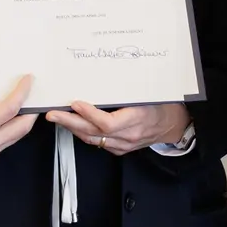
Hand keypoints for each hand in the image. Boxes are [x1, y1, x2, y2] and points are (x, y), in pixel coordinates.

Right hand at [0, 76, 39, 171]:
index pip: (9, 109)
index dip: (22, 93)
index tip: (28, 81)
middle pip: (23, 125)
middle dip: (32, 108)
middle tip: (34, 93)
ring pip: (19, 134)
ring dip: (26, 118)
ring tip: (27, 104)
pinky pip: (11, 140)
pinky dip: (16, 127)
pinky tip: (15, 117)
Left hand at [47, 102, 189, 155]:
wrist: (172, 125)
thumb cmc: (161, 105)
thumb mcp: (147, 93)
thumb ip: (126, 90)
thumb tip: (102, 77)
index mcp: (136, 119)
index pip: (107, 123)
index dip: (89, 114)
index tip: (76, 103)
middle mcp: (128, 135)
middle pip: (93, 132)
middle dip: (70, 122)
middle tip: (53, 113)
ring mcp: (123, 145)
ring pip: (92, 139)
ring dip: (73, 128)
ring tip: (57, 117)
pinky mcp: (119, 149)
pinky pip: (97, 142)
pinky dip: (83, 133)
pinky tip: (73, 125)